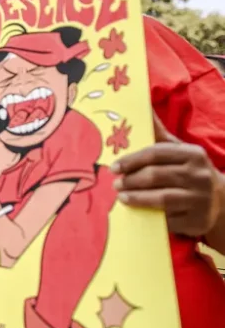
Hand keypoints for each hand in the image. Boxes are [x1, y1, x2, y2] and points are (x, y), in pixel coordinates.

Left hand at [112, 113, 223, 237]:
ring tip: (121, 197)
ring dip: (137, 198)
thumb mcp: (179, 151)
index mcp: (194, 154)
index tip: (114, 167)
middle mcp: (200, 176)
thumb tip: (141, 107)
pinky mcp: (198, 220)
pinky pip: (169, 219)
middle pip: (156, 176)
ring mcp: (200, 199)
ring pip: (162, 198)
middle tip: (116, 184)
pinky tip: (138, 213)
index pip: (156, 154)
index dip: (132, 160)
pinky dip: (151, 216)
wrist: (222, 201)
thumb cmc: (191, 171)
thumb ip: (158, 134)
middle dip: (131, 180)